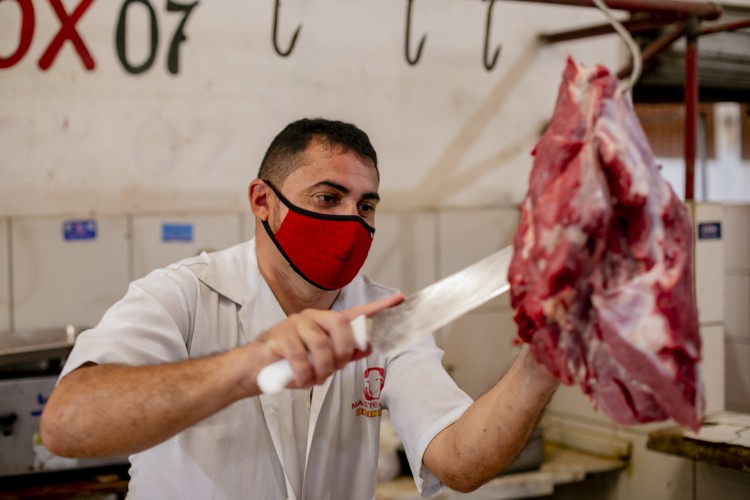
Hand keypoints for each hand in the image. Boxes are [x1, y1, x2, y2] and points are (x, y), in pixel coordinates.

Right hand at [258, 294, 403, 387]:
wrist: (253, 370)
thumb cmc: (289, 364)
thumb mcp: (319, 362)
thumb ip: (342, 354)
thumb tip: (368, 347)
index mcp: (324, 322)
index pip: (355, 313)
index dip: (378, 308)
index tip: (400, 300)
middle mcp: (311, 318)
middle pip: (341, 326)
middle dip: (344, 352)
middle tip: (334, 369)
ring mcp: (294, 324)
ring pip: (321, 344)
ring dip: (322, 369)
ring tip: (315, 380)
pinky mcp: (279, 336)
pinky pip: (300, 356)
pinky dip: (304, 374)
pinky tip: (300, 380)